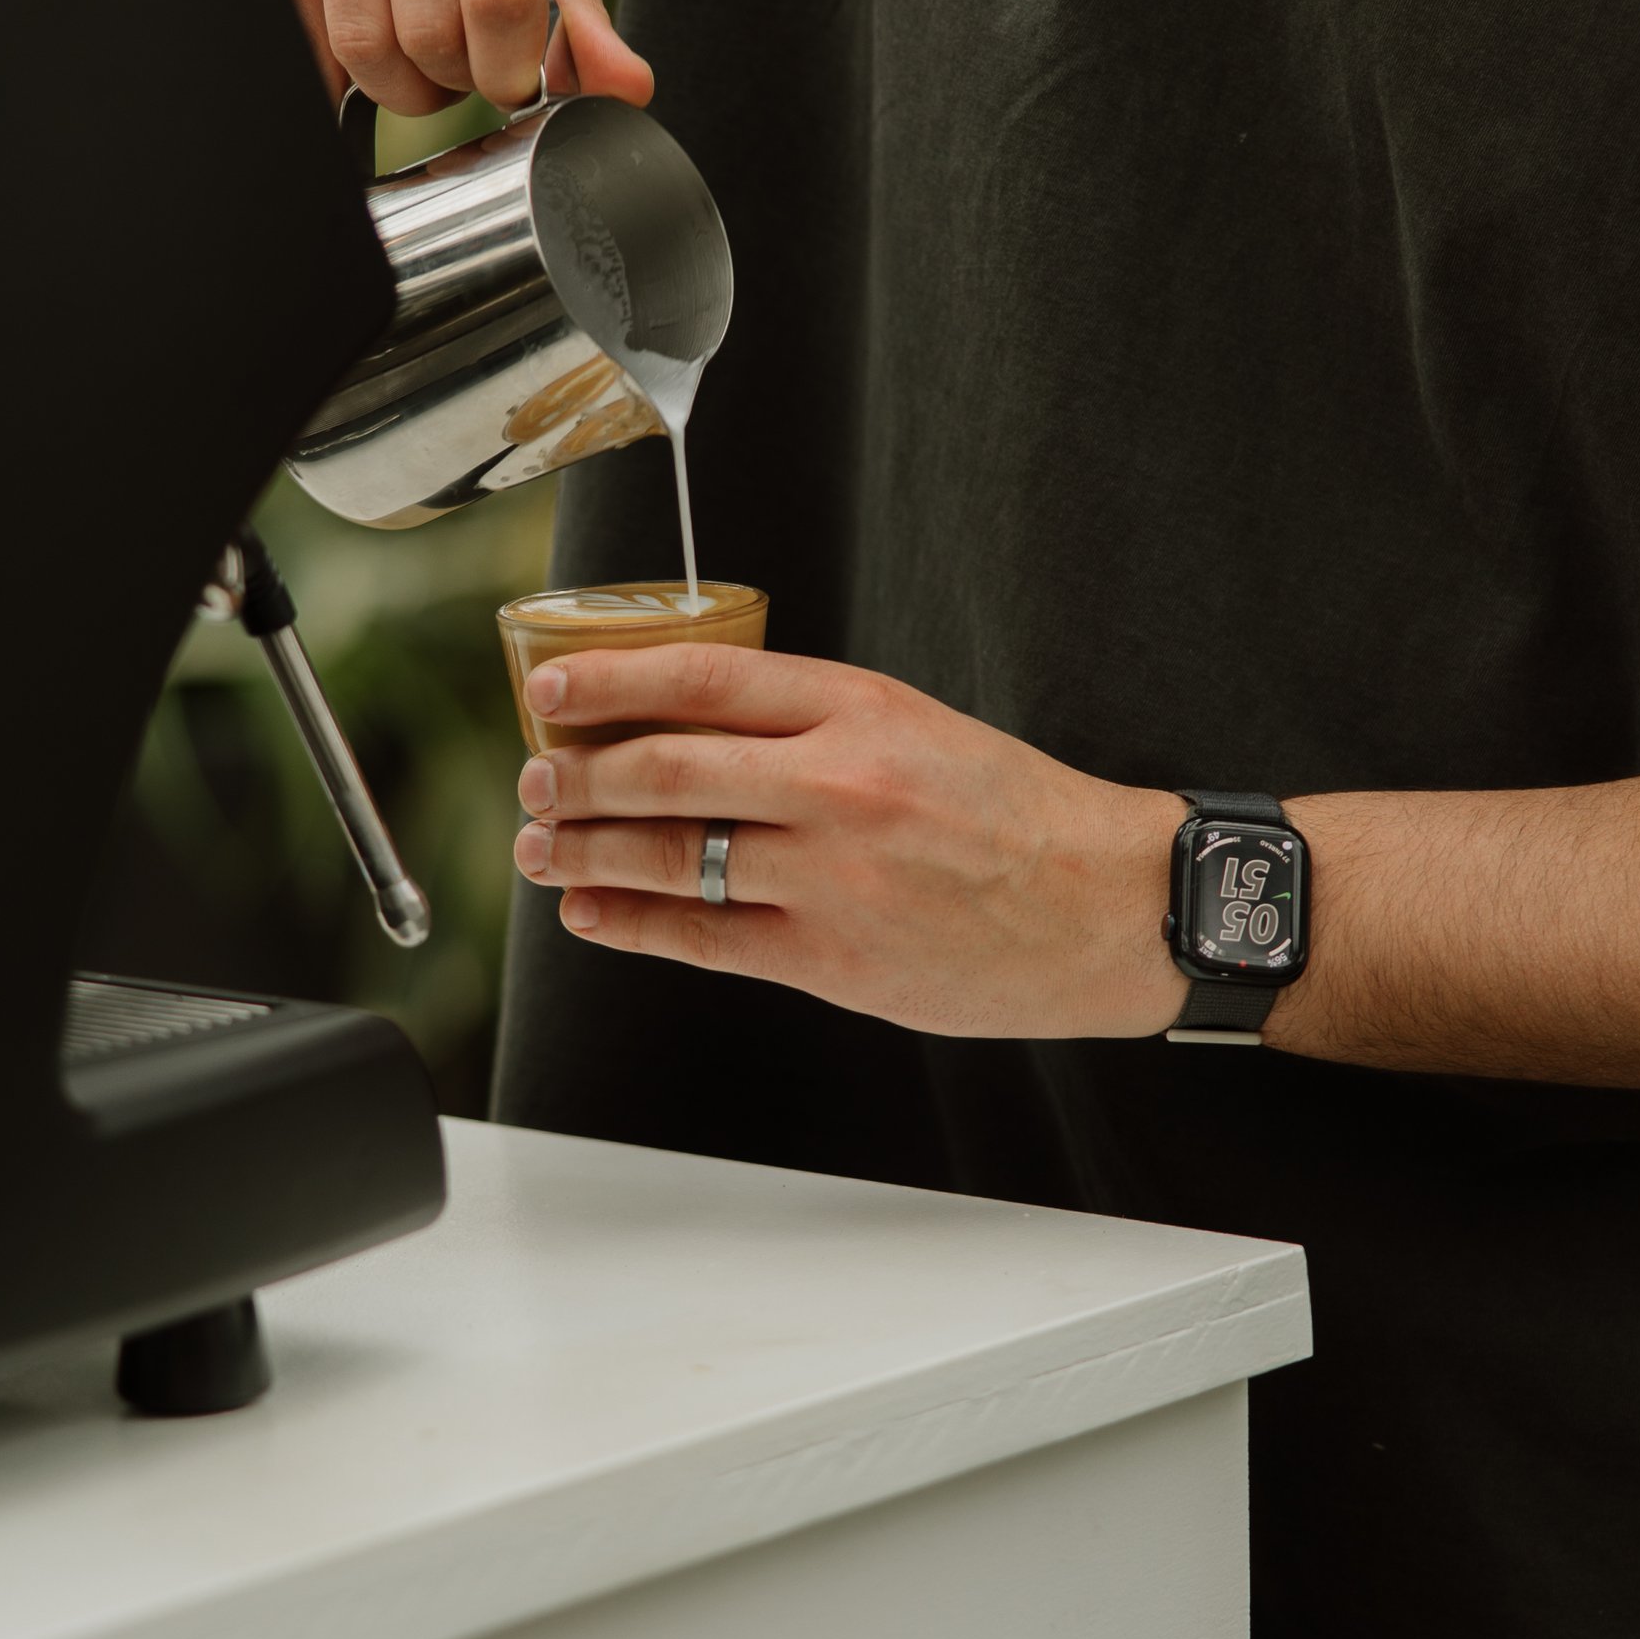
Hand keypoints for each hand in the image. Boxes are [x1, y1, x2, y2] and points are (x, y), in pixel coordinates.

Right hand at [249, 0, 653, 117]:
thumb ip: (585, 8)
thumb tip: (628, 90)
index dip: (510, 70)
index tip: (514, 79)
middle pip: (431, 35)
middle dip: (459, 78)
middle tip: (471, 56)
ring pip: (365, 47)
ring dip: (403, 84)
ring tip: (425, 55)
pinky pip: (309, 39)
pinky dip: (346, 69)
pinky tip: (375, 38)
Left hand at [510, 643, 1186, 1041]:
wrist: (1105, 908)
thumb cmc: (1014, 815)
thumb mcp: (917, 727)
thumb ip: (810, 722)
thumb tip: (686, 724)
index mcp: (862, 709)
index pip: (703, 677)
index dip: (607, 681)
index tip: (549, 690)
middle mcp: (841, 785)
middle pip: (665, 769)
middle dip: (576, 775)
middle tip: (533, 776)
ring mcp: (833, 878)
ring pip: (672, 857)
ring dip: (586, 851)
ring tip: (541, 846)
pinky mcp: (834, 961)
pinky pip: (705, 939)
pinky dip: (633, 923)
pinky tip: (592, 912)